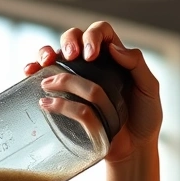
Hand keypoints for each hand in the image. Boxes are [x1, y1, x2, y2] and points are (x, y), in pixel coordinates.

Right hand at [23, 21, 162, 162]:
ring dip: (47, 52)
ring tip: (46, 63)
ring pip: (56, 53)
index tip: (91, 55)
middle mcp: (93, 64)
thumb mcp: (149, 89)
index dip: (93, 36)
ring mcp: (76, 79)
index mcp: (115, 57)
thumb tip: (113, 47)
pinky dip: (34, 70)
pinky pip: (45, 77)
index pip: (101, 32)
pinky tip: (30, 73)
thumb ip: (137, 64)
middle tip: (72, 57)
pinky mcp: (64, 96)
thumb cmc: (144, 118)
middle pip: (75, 37)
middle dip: (69, 41)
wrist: (132, 149)